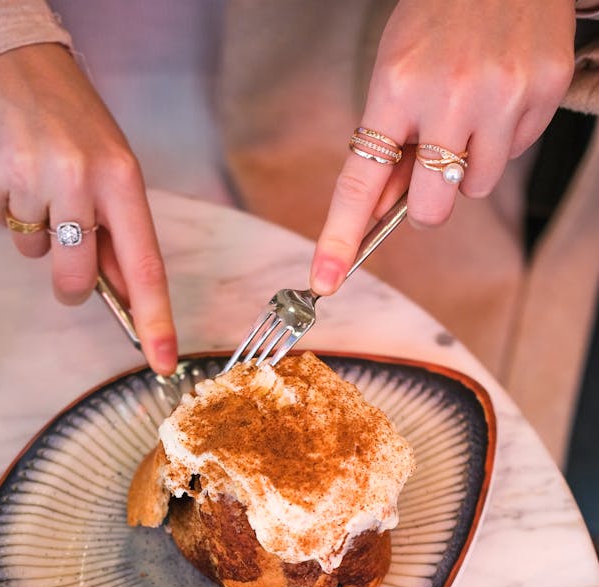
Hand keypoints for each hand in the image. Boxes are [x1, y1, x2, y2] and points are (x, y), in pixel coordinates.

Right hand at [0, 44, 177, 374]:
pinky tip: (9, 168)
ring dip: (36, 230)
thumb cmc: (68, 119)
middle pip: (76, 277)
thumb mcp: (110, 165)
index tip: (163, 361)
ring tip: (35, 177)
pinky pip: (0, 226)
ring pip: (34, 253)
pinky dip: (5, 208)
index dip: (155, 319)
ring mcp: (26, 179)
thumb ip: (119, 231)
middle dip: (71, 282)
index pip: (144, 265)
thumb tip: (126, 299)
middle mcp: (76, 178)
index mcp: (120, 177)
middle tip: (65, 242)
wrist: (2, 59)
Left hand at [310, 0, 576, 294]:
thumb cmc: (440, 17)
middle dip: (427, 203)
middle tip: (430, 168)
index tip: (325, 279)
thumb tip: (378, 212)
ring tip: (470, 112)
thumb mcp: (394, 71)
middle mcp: (452, 94)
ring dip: (468, 167)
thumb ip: (385, 144)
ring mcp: (503, 94)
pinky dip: (504, 137)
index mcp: (398, 85)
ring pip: (476, 188)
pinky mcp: (543, 90)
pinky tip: (500, 94)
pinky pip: (515, 154)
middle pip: (431, 208)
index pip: (361, 180)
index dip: (340, 235)